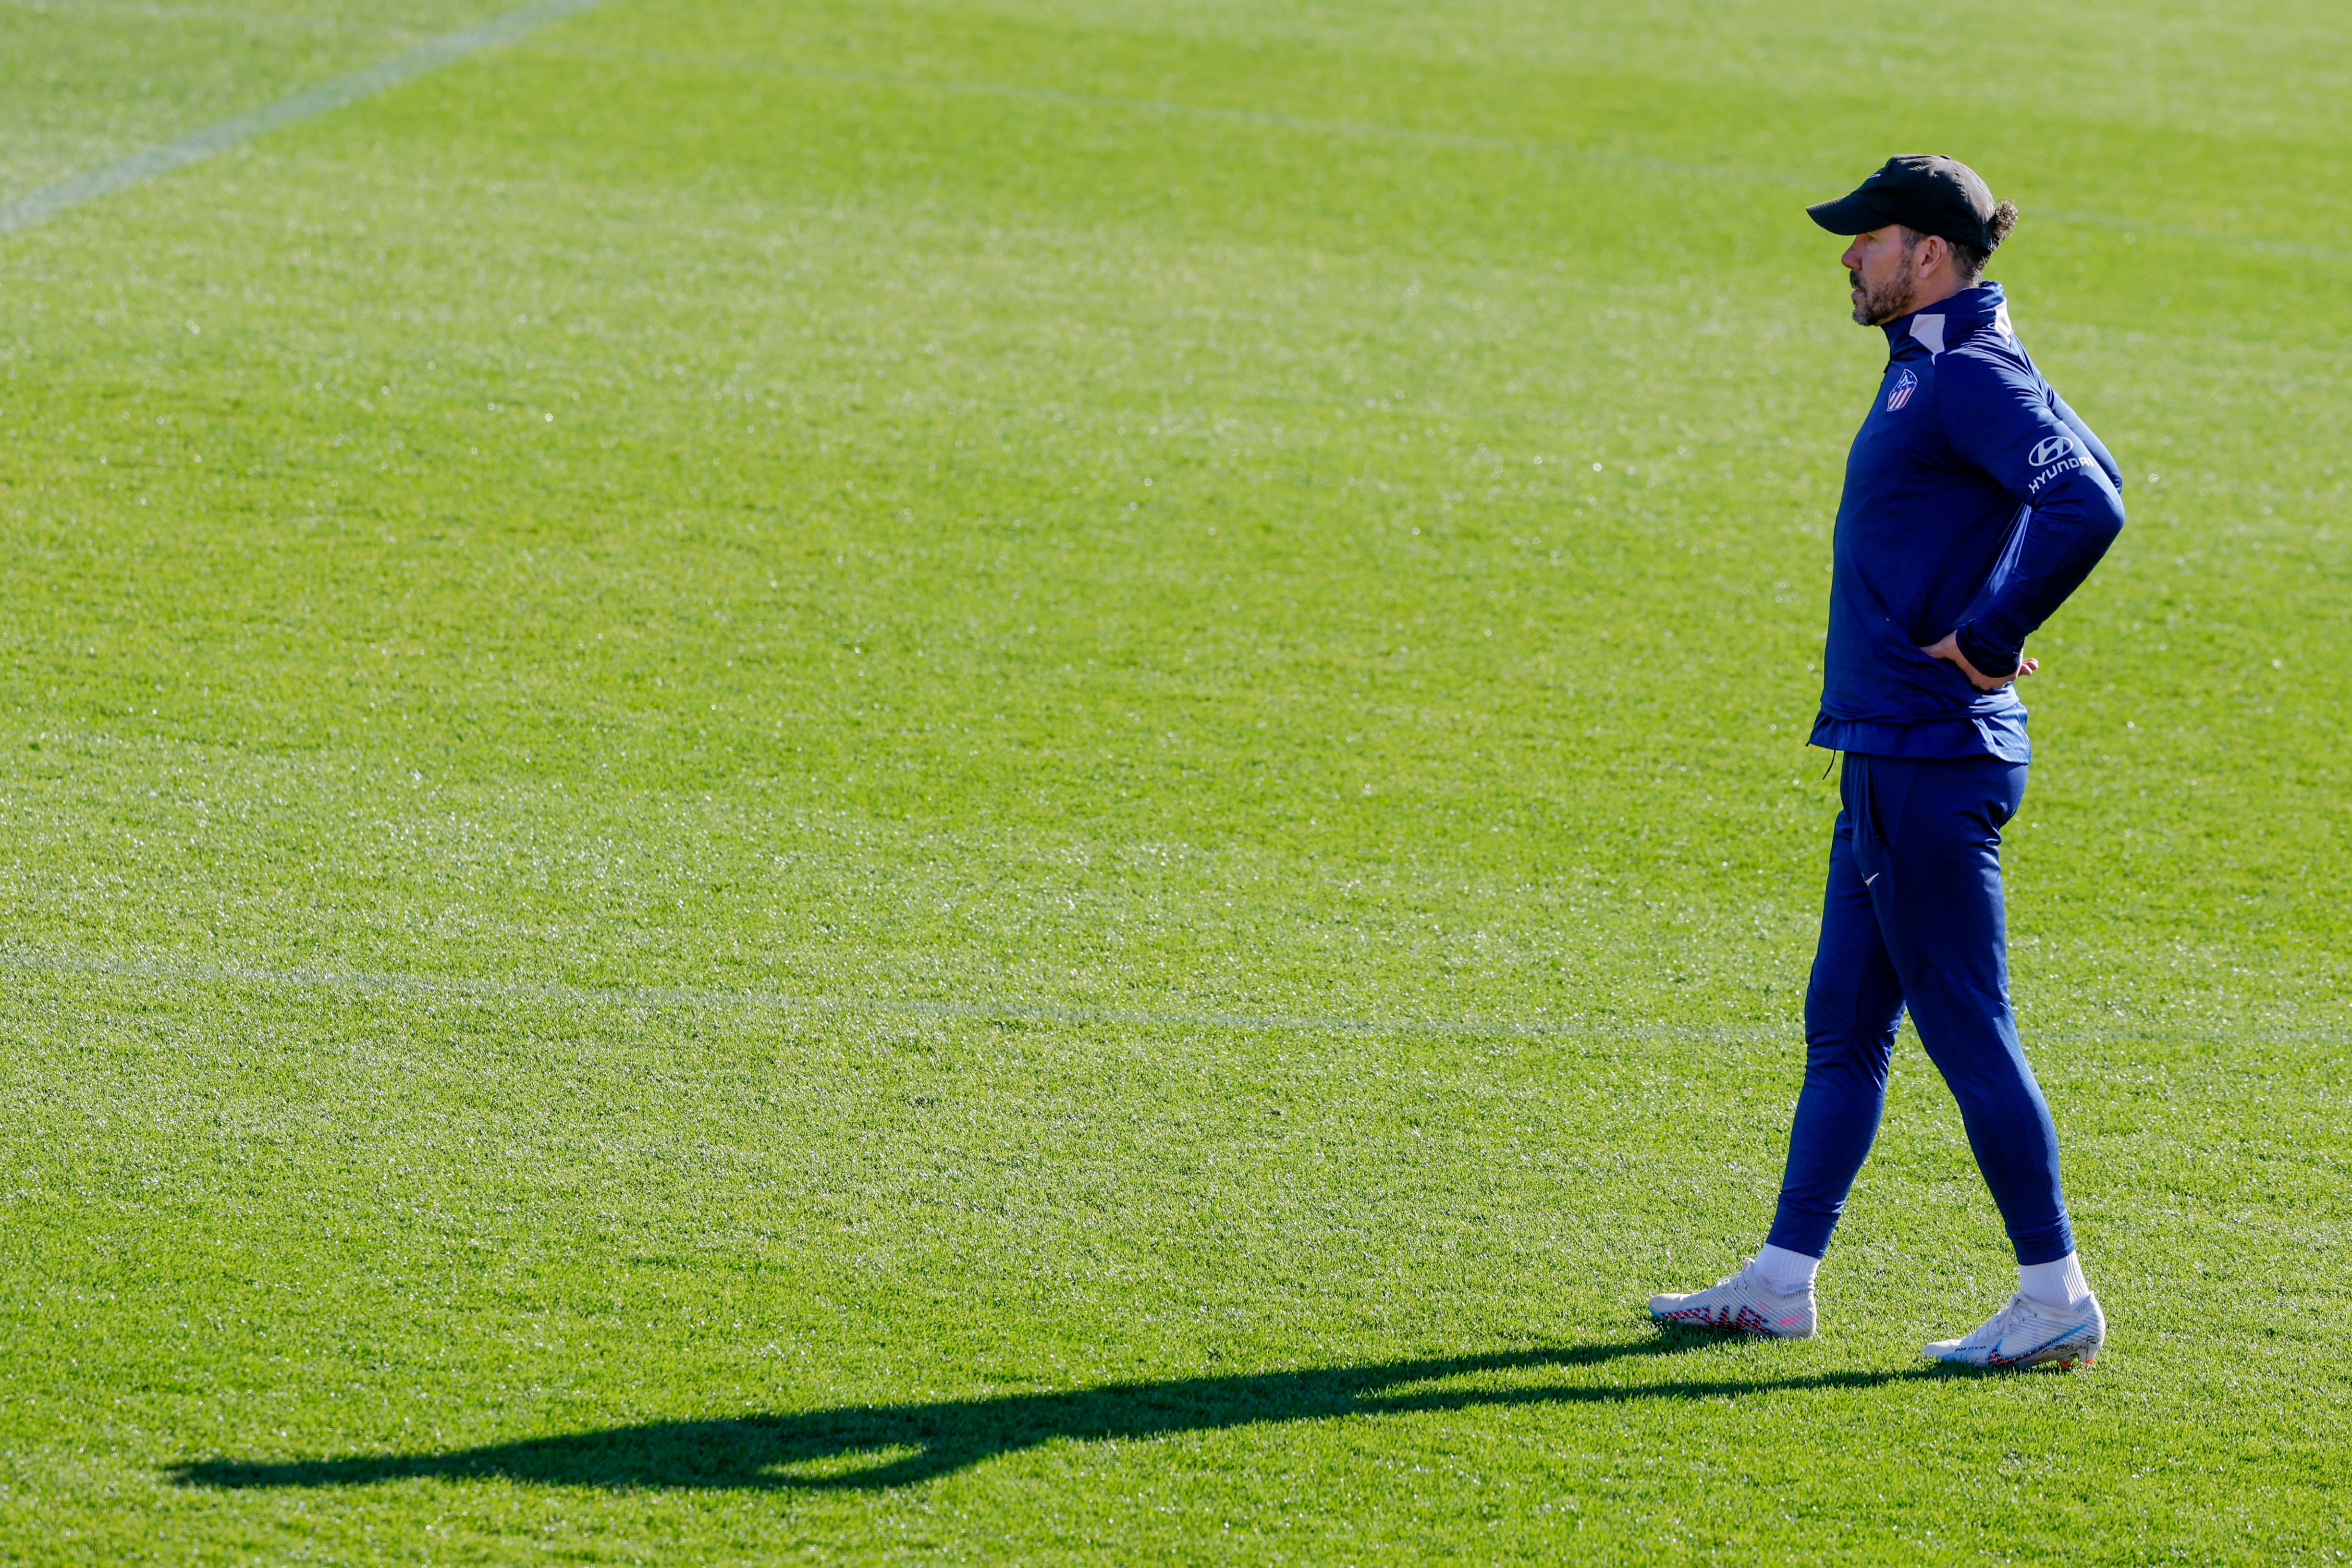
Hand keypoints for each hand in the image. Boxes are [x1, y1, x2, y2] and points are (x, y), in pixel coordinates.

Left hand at [1922, 632, 2037, 690]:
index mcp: (1975, 681)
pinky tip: (2031, 665)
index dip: (1976, 673)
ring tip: (2007, 661)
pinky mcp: (2017, 668)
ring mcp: (2006, 676)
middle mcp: (1991, 683)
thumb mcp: (1946, 647)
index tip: (1976, 666)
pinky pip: (2023, 669)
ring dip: (2010, 668)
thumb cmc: (1967, 643)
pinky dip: (2025, 665)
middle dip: (1992, 671)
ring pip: (2008, 674)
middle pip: (1992, 679)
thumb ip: (1931, 652)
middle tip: (1990, 662)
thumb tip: (1914, 652)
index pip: (1975, 682)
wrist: (1993, 635)